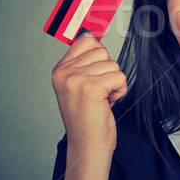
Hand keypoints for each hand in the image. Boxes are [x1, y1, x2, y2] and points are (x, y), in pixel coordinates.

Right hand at [52, 31, 126, 154]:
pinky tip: (107, 103)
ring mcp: (75, 79)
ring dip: (114, 83)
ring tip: (102, 99)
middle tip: (99, 92)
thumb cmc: (88, 117)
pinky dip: (120, 90)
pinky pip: (119, 76)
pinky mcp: (90, 88)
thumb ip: (83, 62)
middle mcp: (64, 72)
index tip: (96, 74)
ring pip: (112, 64)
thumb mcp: (79, 85)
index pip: (85, 40)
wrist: (87, 146)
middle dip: (107, 71)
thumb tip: (90, 34)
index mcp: (59, 70)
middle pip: (101, 50)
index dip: (98, 56)